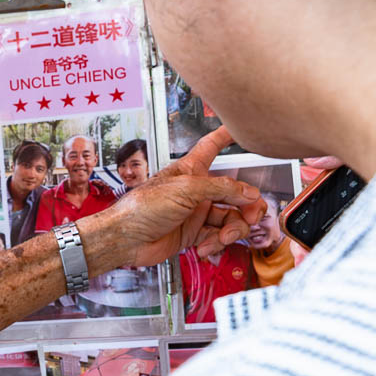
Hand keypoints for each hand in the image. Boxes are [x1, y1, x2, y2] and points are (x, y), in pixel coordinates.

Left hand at [86, 127, 263, 268]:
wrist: (125, 239)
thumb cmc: (141, 208)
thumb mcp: (185, 189)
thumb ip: (221, 188)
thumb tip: (248, 192)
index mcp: (191, 170)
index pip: (212, 146)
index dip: (228, 135)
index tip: (242, 128)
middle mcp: (196, 190)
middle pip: (236, 192)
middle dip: (248, 206)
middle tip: (250, 216)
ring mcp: (196, 213)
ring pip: (231, 218)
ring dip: (232, 230)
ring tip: (223, 238)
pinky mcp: (193, 234)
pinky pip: (217, 237)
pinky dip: (216, 244)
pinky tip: (205, 248)